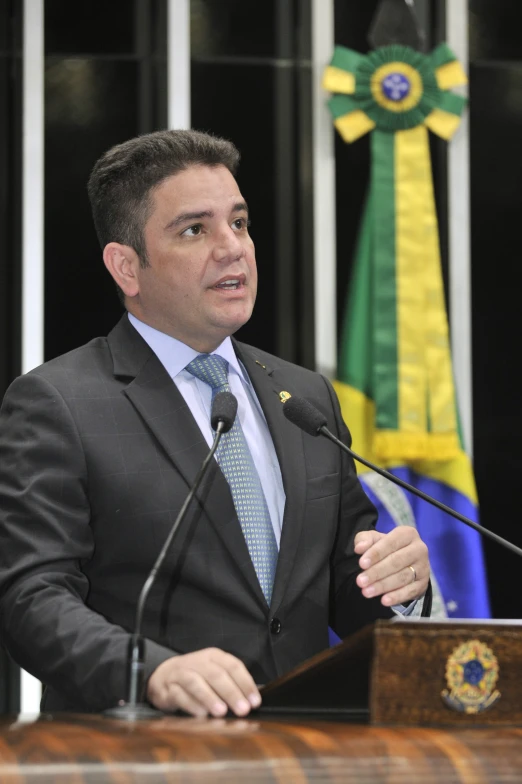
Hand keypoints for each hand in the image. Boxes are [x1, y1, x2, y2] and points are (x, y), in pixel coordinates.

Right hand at [146, 648, 260, 717]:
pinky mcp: (168, 688)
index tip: (255, 701)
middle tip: (243, 710)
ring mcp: (181, 673)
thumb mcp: (214, 673)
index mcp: (213, 656)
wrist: (164, 676)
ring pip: (196, 682)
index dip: (245, 683)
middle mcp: (198, 661)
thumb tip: (252, 701)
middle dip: (231, 693)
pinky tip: (201, 715)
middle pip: (216, 674)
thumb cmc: (197, 677)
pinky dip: (191, 705)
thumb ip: (231, 684)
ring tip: (221, 712)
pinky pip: (179, 695)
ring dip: (210, 697)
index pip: (233, 666)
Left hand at [354, 527, 428, 606]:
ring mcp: (424, 566)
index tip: (361, 564)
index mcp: (407, 534)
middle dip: (376, 572)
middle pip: (396, 561)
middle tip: (360, 581)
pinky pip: (410, 591)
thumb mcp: (374, 539)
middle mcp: (419, 548)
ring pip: (402, 577)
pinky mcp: (424, 583)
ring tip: (366, 592)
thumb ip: (364, 540)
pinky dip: (397, 596)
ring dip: (383, 586)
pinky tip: (384, 600)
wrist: (403, 561)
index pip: (390, 543)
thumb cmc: (385, 547)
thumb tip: (359, 548)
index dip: (375, 554)